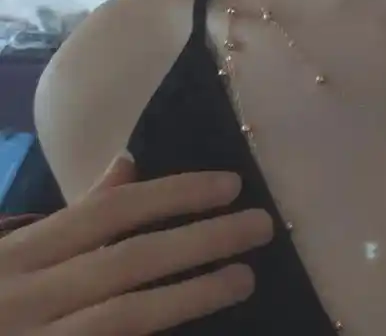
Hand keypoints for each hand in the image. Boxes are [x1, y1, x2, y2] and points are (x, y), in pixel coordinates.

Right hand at [0, 154, 273, 335]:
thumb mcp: (9, 255)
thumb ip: (70, 218)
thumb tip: (129, 166)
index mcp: (17, 256)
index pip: (107, 213)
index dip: (174, 195)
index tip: (230, 186)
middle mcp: (25, 296)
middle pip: (129, 260)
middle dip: (202, 240)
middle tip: (261, 226)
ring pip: (127, 316)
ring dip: (192, 295)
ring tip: (243, 278)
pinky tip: (194, 335)